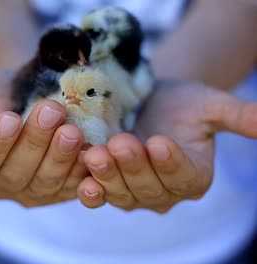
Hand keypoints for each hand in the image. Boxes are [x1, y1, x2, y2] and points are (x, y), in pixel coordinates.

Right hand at [0, 70, 88, 206]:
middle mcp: (1, 183)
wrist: (30, 97)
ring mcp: (33, 191)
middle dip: (35, 142)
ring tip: (72, 130)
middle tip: (51, 111)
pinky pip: (73, 187)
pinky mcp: (61, 191)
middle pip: (17, 172)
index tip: (8, 118)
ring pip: (46, 181)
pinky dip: (83, 173)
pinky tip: (92, 154)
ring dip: (61, 157)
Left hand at [77, 79, 256, 211]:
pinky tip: (81, 181)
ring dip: (108, 177)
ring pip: (122, 193)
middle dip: (134, 167)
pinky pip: (98, 195)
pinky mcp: (107, 187)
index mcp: (193, 177)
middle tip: (121, 144)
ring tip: (96, 155)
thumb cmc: (180, 103)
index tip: (160, 142)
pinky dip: (90, 190)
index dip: (171, 163)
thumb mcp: (209, 105)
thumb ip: (237, 116)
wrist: (146, 102)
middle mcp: (164, 192)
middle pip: (149, 187)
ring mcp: (132, 194)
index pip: (184, 176)